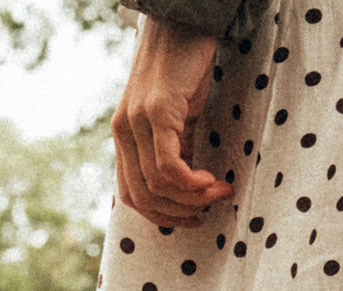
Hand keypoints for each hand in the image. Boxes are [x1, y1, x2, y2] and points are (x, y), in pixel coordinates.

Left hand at [113, 16, 229, 227]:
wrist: (185, 20)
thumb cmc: (187, 66)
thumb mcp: (180, 115)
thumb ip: (178, 147)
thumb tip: (191, 185)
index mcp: (125, 136)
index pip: (132, 195)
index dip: (162, 215)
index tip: (194, 216)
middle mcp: (123, 132)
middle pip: (141, 197)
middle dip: (179, 212)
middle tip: (211, 207)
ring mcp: (135, 122)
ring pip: (156, 185)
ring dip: (191, 198)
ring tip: (219, 191)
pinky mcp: (155, 112)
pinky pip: (166, 166)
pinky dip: (190, 182)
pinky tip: (210, 179)